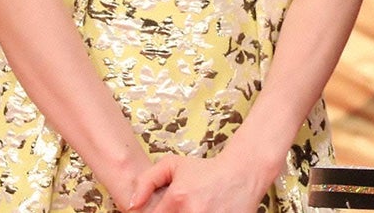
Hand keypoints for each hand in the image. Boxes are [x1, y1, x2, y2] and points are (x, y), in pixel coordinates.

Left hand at [128, 154, 276, 211]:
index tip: (167, 208)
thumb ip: (146, 181)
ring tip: (195, 208)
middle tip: (181, 207)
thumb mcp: (173, 165)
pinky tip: (206, 210)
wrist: (242, 173)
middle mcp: (192, 212)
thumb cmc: (206, 170)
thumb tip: (131, 205)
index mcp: (177, 198)